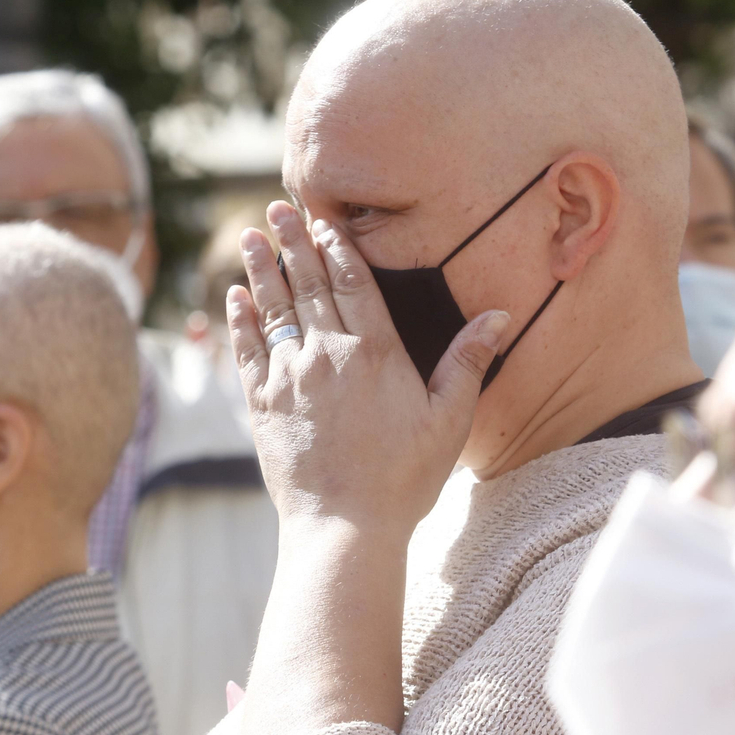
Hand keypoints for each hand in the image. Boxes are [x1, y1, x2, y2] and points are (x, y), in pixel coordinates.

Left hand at [228, 202, 510, 537]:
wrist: (344, 527)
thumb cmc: (404, 478)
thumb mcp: (449, 419)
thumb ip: (467, 362)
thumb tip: (498, 316)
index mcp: (376, 352)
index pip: (353, 282)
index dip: (337, 246)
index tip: (323, 218)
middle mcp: (328, 354)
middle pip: (309, 283)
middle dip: (294, 242)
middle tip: (278, 207)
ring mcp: (290, 377)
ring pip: (273, 308)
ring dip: (262, 268)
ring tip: (252, 235)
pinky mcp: (263, 404)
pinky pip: (248, 349)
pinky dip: (240, 318)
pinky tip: (236, 295)